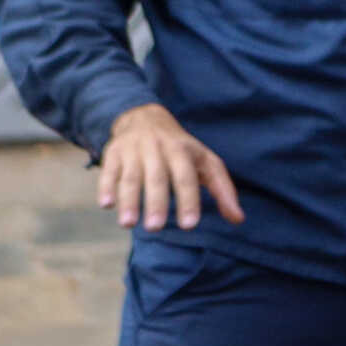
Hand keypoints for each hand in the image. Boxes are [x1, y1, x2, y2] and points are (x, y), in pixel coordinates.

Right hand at [100, 103, 244, 230]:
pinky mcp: (114, 153)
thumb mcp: (206, 162)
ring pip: (131, 176)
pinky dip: (106, 186)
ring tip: (127, 224)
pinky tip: (107, 204)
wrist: (145, 117)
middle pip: (158, 177)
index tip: (189, 225)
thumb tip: (239, 219)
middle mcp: (159, 149)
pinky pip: (109, 170)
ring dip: (129, 200)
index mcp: (184, 152)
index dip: (189, 200)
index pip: (187, 177)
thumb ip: (222, 189)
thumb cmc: (181, 150)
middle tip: (155, 228)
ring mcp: (135, 150)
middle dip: (156, 202)